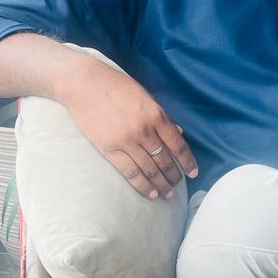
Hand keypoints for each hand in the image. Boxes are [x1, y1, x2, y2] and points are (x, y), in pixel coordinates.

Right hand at [62, 60, 197, 199]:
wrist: (85, 84)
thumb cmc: (117, 87)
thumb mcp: (145, 97)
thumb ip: (163, 116)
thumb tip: (179, 133)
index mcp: (156, 115)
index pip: (177, 145)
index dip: (187, 161)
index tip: (193, 173)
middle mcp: (144, 130)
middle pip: (164, 160)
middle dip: (174, 175)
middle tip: (178, 185)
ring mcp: (126, 141)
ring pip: (149, 169)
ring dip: (161, 184)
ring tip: (167, 193)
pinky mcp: (109, 149)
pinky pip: (129, 172)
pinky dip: (142, 185)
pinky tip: (151, 193)